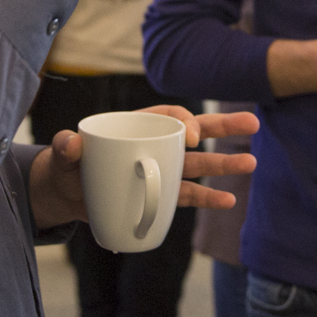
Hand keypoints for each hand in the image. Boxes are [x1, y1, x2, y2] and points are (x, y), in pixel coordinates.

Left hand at [29, 105, 258, 228]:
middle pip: (195, 132)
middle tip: (253, 123)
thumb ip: (65, 148)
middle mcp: (154, 145)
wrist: (68, 196)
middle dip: (224, 128)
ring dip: (225, 163)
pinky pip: (189, 195)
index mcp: (137, 126)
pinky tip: (230, 200)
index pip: (168, 117)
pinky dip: (209, 198)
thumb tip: (69, 143)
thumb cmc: (67, 168)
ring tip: (251, 162)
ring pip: (199, 164)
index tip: (193, 138)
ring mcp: (161, 170)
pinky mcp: (160, 193)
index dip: (185, 122)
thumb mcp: (64, 156)